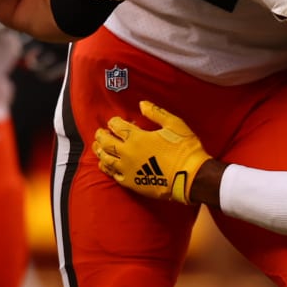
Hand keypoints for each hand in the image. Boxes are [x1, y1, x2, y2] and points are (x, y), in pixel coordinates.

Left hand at [94, 101, 211, 203]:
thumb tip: (142, 104)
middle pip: (106, 142)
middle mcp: (127, 152)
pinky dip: (106, 168)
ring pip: (105, 159)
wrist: (189, 176)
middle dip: (101, 135)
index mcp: (137, 137)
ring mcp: (127, 169)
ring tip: (97, 147)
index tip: (114, 121)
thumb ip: (156, 113)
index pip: (117, 126)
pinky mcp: (130, 182)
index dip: (114, 122)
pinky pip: (112, 174)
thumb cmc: (184, 149)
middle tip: (99, 132)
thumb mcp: (174, 124)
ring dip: (99, 151)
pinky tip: (105, 165)